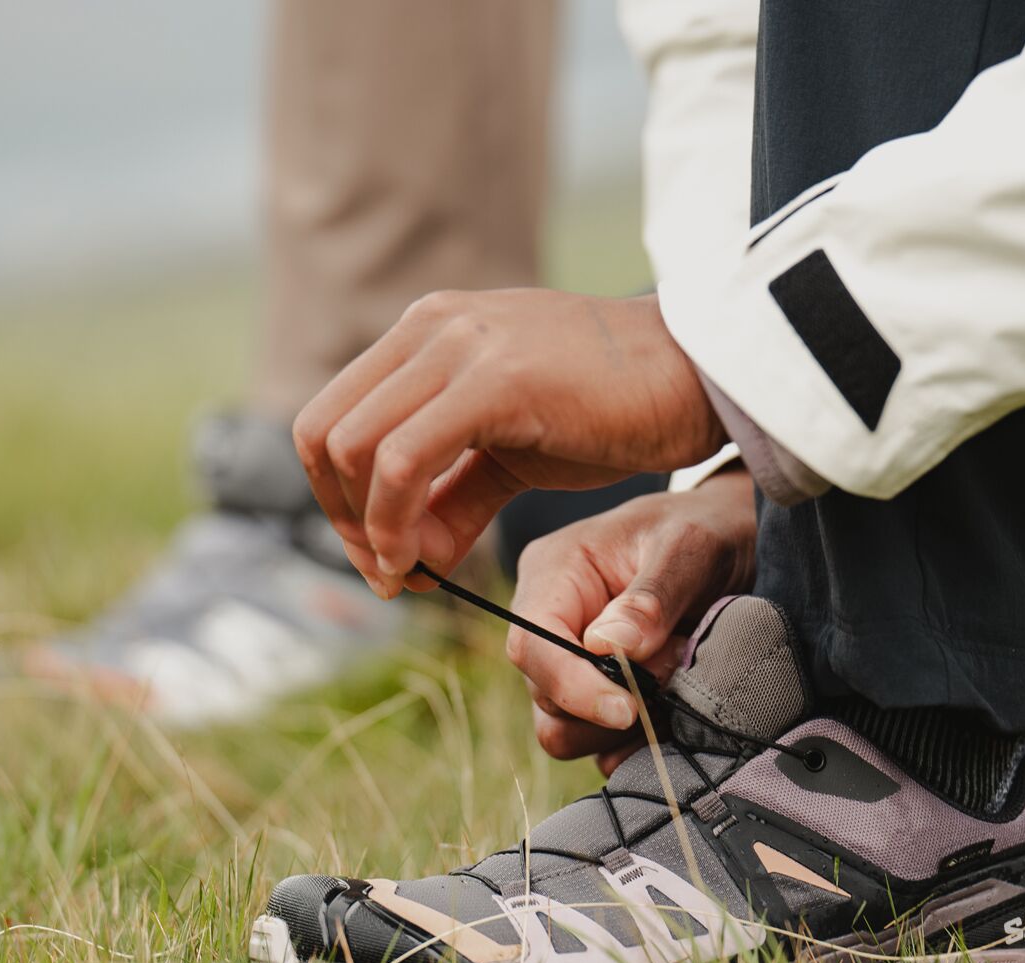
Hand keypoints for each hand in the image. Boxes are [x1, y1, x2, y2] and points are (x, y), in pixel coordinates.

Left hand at [292, 289, 724, 596]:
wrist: (700, 378)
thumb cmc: (614, 412)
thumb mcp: (513, 455)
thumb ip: (452, 498)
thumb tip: (404, 557)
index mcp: (428, 332)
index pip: (333, 417)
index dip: (337, 499)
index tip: (379, 557)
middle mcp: (431, 327)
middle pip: (324, 433)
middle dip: (340, 519)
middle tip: (385, 574)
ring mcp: (460, 345)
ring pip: (351, 446)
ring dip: (364, 530)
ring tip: (407, 574)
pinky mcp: (494, 380)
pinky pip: (401, 461)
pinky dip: (393, 524)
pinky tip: (424, 564)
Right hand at [507, 469, 756, 772]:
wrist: (736, 540)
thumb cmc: (708, 528)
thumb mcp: (690, 547)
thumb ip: (651, 598)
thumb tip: (608, 649)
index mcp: (554, 573)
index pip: (532, 645)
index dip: (572, 687)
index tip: (629, 709)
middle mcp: (551, 621)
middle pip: (545, 696)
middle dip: (614, 701)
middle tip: (678, 666)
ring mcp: (571, 663)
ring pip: (565, 730)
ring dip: (627, 727)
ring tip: (679, 680)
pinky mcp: (597, 695)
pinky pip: (598, 744)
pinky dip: (637, 743)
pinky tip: (676, 709)